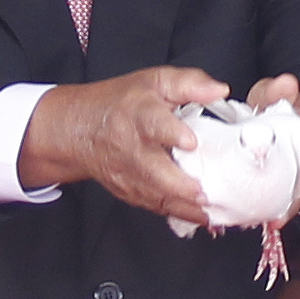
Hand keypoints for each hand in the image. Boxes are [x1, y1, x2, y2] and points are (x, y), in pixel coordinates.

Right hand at [19, 65, 227, 225]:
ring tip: (213, 212)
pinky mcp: (131, 192)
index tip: (190, 142)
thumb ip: (189, 83)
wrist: (80, 129)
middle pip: (155, 171)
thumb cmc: (123, 103)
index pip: (153, 124)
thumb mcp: (155, 81)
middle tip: (205, 193)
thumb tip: (219, 90)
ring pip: (158, 195)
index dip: (172, 133)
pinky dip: (181, 214)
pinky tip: (203, 217)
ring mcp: (130, 174)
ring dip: (186, 206)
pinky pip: (157, 206)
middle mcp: (133, 148)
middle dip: (181, 185)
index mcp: (140, 115)